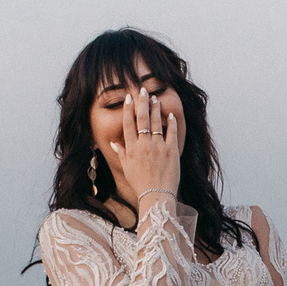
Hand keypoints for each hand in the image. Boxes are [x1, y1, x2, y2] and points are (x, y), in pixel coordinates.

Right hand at [107, 85, 183, 203]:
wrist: (156, 195)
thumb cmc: (140, 184)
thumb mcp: (127, 168)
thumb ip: (122, 153)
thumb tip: (114, 142)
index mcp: (132, 148)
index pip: (128, 124)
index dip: (128, 109)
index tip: (129, 98)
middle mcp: (144, 145)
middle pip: (142, 119)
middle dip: (142, 102)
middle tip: (142, 90)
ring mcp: (158, 147)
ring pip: (156, 122)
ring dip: (155, 108)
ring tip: (155, 98)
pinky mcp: (171, 151)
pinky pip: (171, 132)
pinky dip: (171, 122)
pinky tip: (170, 114)